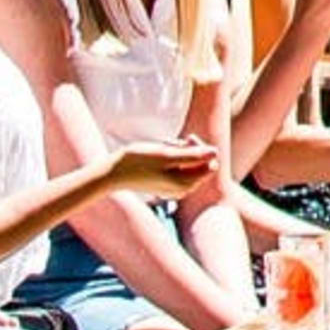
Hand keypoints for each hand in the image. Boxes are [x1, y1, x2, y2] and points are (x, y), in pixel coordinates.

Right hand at [105, 133, 222, 201]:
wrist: (113, 173)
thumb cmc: (138, 162)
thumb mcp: (166, 155)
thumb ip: (193, 155)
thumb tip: (216, 153)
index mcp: (185, 184)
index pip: (211, 164)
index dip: (202, 148)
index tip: (187, 139)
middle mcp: (182, 190)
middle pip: (201, 165)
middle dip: (190, 149)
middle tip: (174, 141)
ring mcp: (174, 188)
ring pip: (189, 164)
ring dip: (180, 151)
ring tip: (164, 146)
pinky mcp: (165, 184)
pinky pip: (178, 168)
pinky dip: (172, 157)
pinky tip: (159, 153)